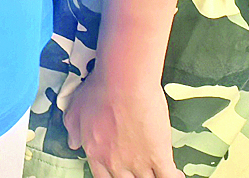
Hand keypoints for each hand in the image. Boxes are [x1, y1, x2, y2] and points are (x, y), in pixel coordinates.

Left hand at [62, 69, 178, 177]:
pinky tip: (176, 173)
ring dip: (154, 177)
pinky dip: (173, 177)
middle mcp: (116, 164)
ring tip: (159, 170)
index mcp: (96, 154)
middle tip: (140, 170)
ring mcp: (138, 162)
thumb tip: (72, 143)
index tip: (121, 173)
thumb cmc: (100, 89)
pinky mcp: (158, 156)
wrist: (123, 81)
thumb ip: (73, 129)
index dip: (113, 177)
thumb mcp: (76, 108)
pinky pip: (167, 177)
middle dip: (133, 177)